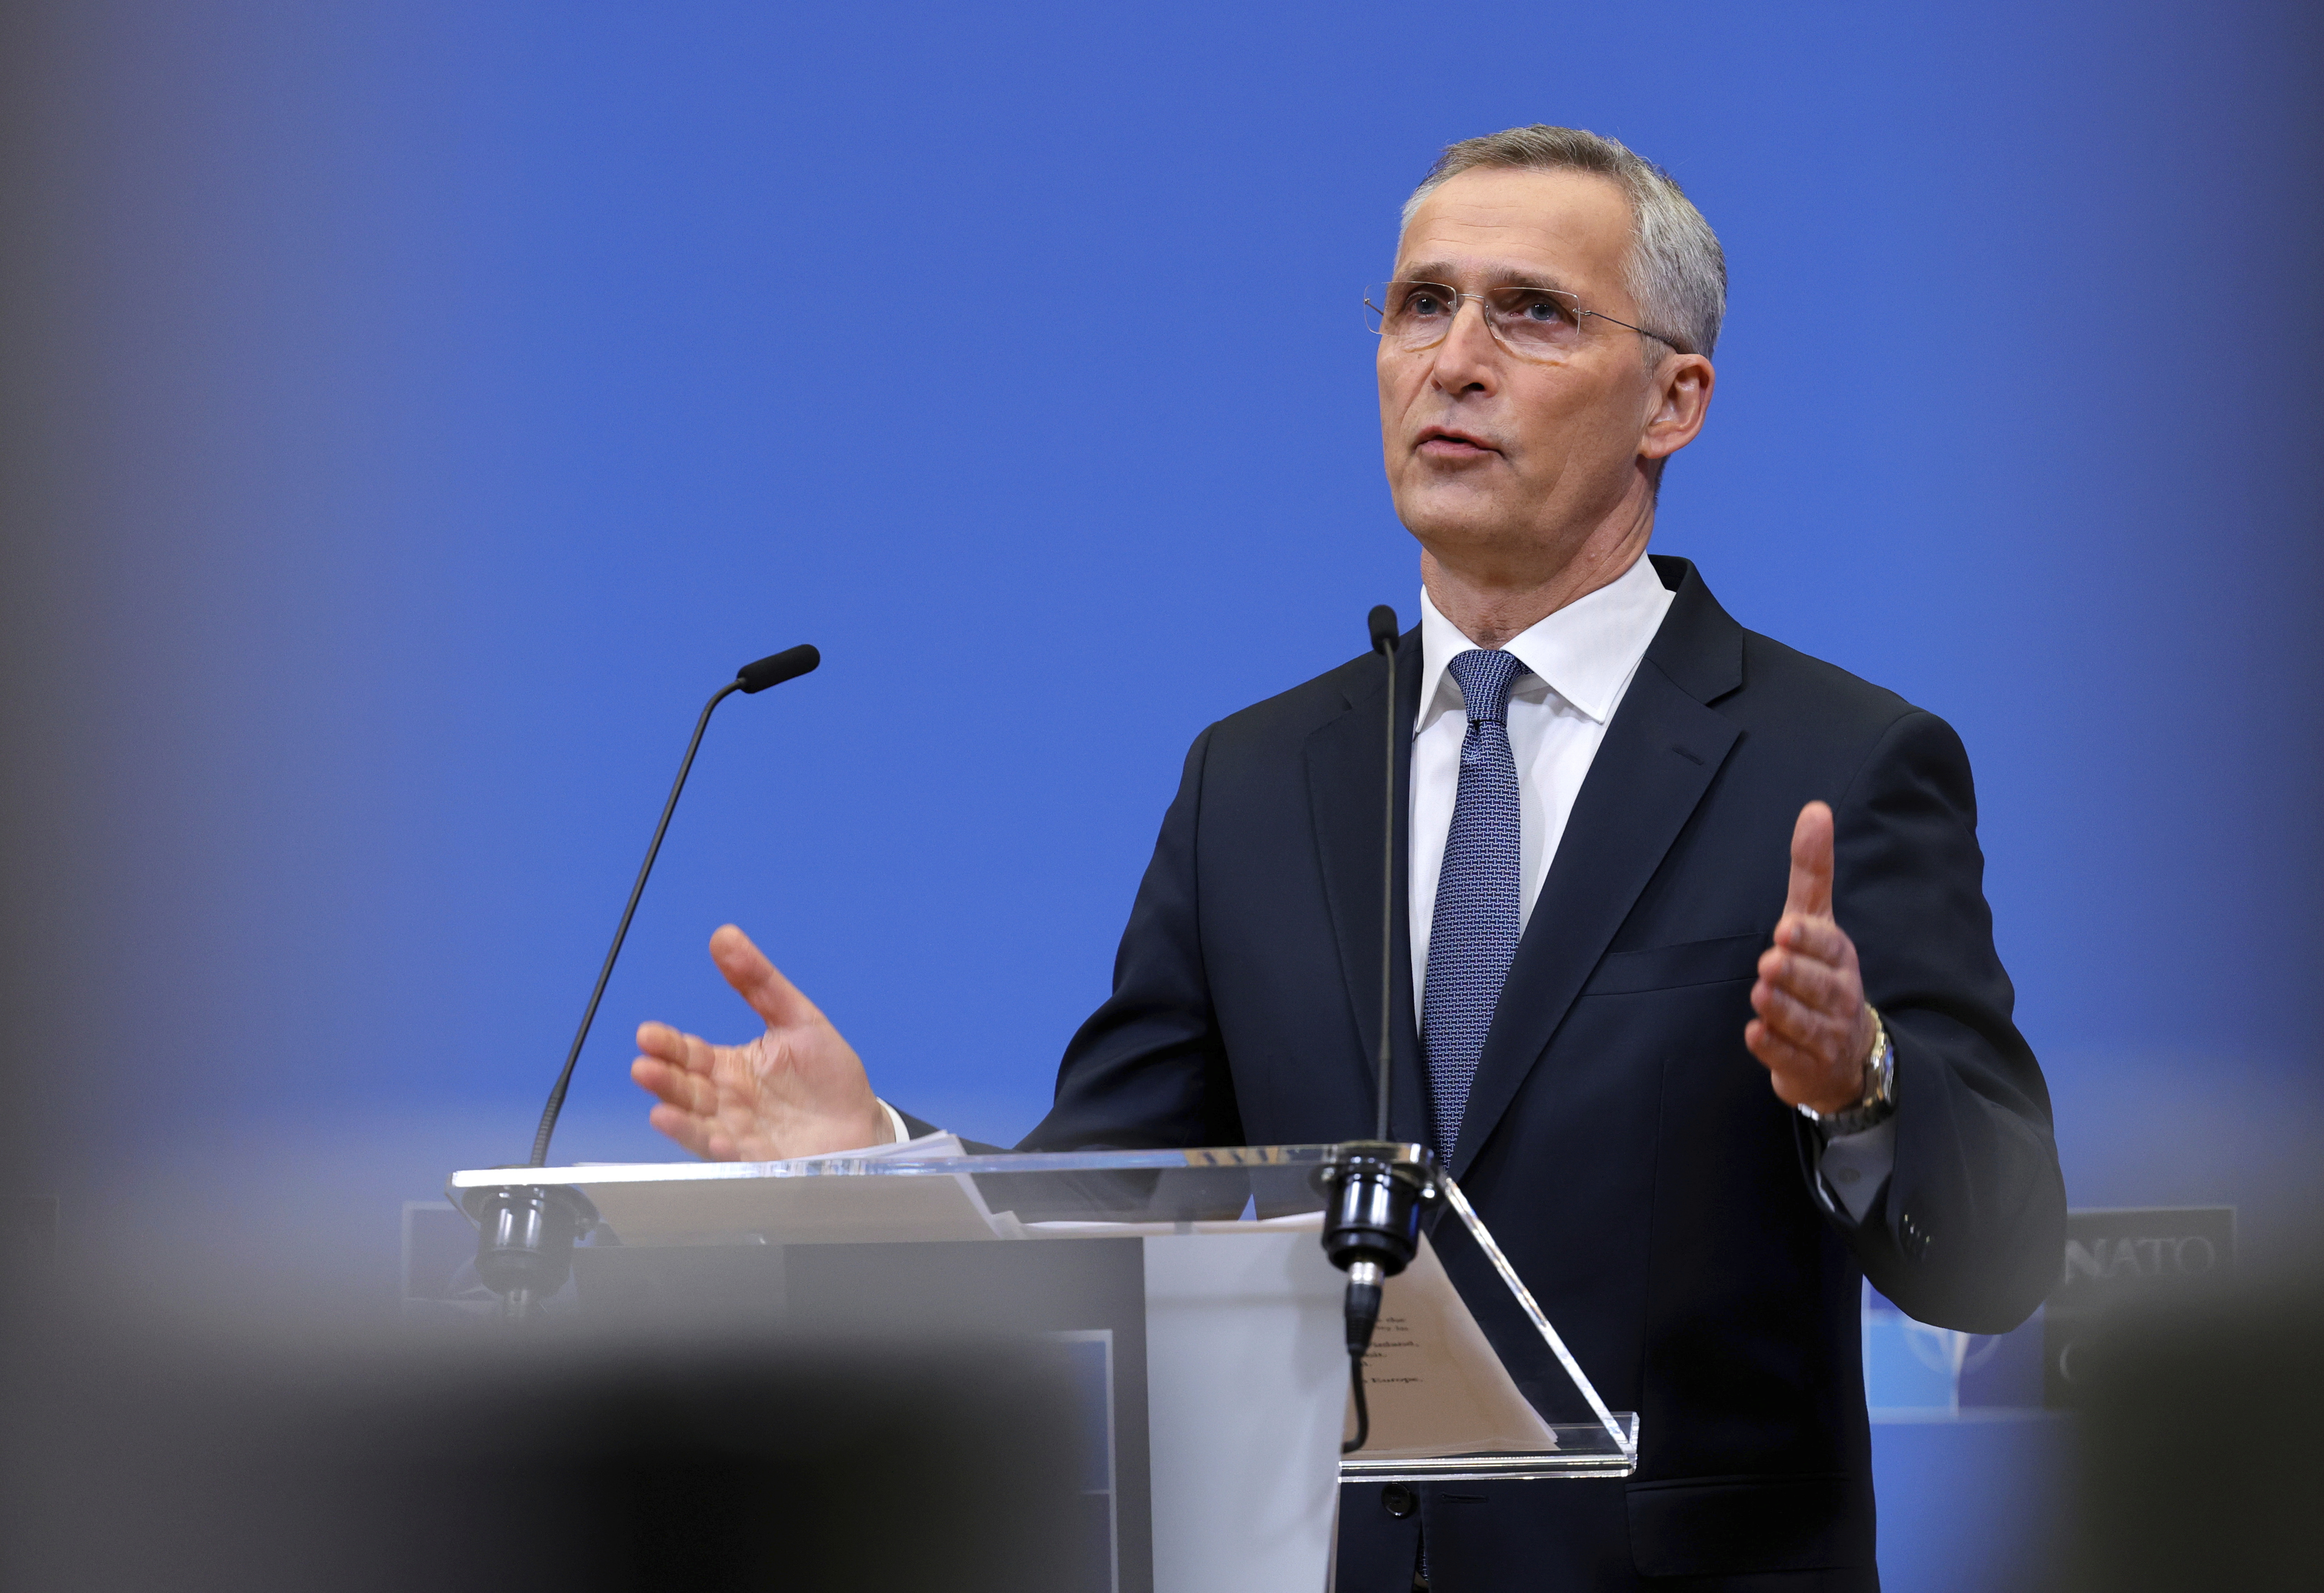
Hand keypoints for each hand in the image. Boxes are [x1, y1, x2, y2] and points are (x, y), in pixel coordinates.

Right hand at [629, 924, 892, 1159]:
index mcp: (731, 1067)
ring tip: (661, 1111)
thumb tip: (725, 937)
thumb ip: (759, 982)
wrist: (861, 1124)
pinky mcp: (761, 1162)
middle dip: (662, 1080)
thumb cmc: (828, 1075)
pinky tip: (719, 1140)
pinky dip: (724, 1151)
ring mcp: (740, 1133)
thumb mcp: (798, 1018)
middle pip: (685, 1089)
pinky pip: (737, 1158)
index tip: (647, 1034)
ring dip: (679, 1120)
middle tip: (643, 1067)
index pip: (689, 1053)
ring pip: (700, 1126)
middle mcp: (727, 1101)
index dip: (667, 1044)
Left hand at [1747, 802, 1878, 1115]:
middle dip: (1796, 974)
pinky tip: (1754, 1034)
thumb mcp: (1817, 921)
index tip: (1786, 929)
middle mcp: (1838, 996)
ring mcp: (1825, 1036)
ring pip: (1804, 1024)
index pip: (1830, 947)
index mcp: (1839, 959)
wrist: (1846, 1053)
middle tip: (1770, 962)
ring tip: (1761, 994)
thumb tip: (1815, 809)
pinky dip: (1773, 1049)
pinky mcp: (1806, 1067)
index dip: (1810, 940)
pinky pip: (1789, 1059)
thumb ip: (1812, 871)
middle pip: (1819, 986)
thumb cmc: (1822, 974)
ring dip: (1782, 1010)